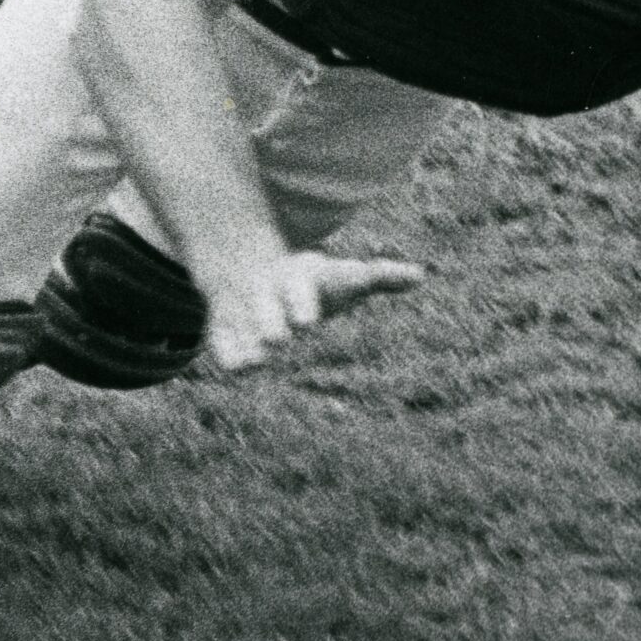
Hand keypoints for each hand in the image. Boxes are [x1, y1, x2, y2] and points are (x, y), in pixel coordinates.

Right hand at [202, 251, 423, 373]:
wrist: (253, 272)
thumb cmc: (312, 283)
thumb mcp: (342, 276)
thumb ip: (379, 277)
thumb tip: (420, 276)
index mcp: (297, 275)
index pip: (298, 285)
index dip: (302, 302)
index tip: (309, 322)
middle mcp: (265, 289)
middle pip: (265, 302)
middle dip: (271, 318)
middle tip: (280, 338)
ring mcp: (241, 308)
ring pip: (240, 322)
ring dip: (249, 341)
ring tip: (258, 360)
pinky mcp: (222, 328)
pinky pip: (221, 344)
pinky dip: (229, 355)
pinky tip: (241, 368)